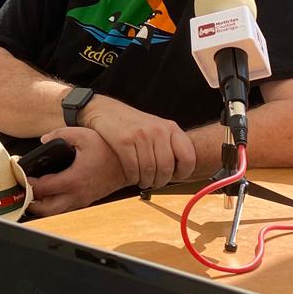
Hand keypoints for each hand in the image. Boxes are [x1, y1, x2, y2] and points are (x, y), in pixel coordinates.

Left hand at [27, 126, 132, 216]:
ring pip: (55, 212)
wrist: (128, 163)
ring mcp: (82, 200)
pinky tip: (48, 192)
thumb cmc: (107, 149)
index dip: (27, 183)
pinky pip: (65, 208)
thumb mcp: (82, 135)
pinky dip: (53, 204)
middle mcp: (77, 195)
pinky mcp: (86, 200)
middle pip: (46, 209)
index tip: (20, 174)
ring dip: (41, 205)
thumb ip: (59, 134)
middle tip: (21, 189)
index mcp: (74, 180)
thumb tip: (43, 139)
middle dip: (30, 202)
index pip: (42, 188)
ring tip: (32, 192)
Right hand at [79, 97, 195, 189]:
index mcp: (170, 127)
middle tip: (155, 183)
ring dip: (146, 181)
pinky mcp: (122, 140)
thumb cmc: (132, 123)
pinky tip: (132, 176)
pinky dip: (133, 177)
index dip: (184, 173)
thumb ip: (169, 145)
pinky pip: (132, 168)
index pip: (188, 157)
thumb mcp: (156, 127)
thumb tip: (180, 172)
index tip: (175, 177)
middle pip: (166, 167)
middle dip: (160, 181)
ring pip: (149, 170)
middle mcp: (157, 130)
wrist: (104, 110)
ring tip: (143, 181)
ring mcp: (140, 134)